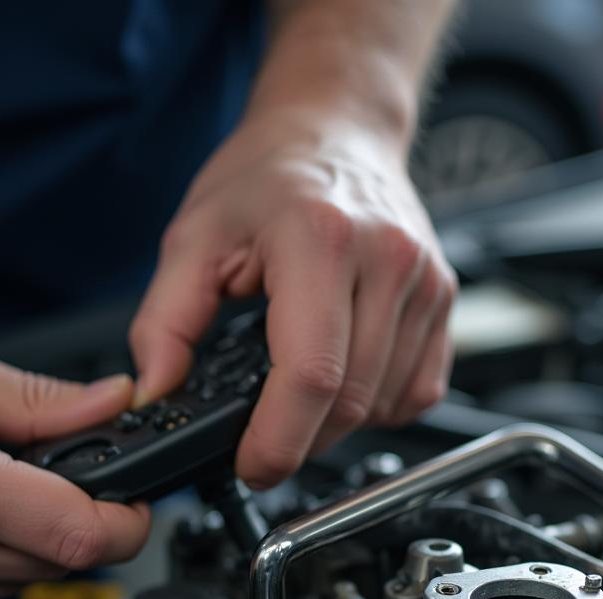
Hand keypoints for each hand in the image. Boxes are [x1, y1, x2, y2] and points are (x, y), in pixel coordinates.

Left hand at [129, 110, 456, 488]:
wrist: (339, 130)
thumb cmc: (271, 175)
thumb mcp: (195, 236)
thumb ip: (166, 322)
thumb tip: (158, 392)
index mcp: (321, 243)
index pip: (312, 375)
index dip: (278, 440)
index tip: (252, 464)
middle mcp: (387, 262)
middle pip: (350, 403)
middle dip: (301, 439)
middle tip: (263, 434)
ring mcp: (425, 284)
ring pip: (384, 406)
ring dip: (337, 424)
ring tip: (300, 390)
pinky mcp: (444, 302)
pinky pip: (418, 392)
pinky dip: (378, 407)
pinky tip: (345, 377)